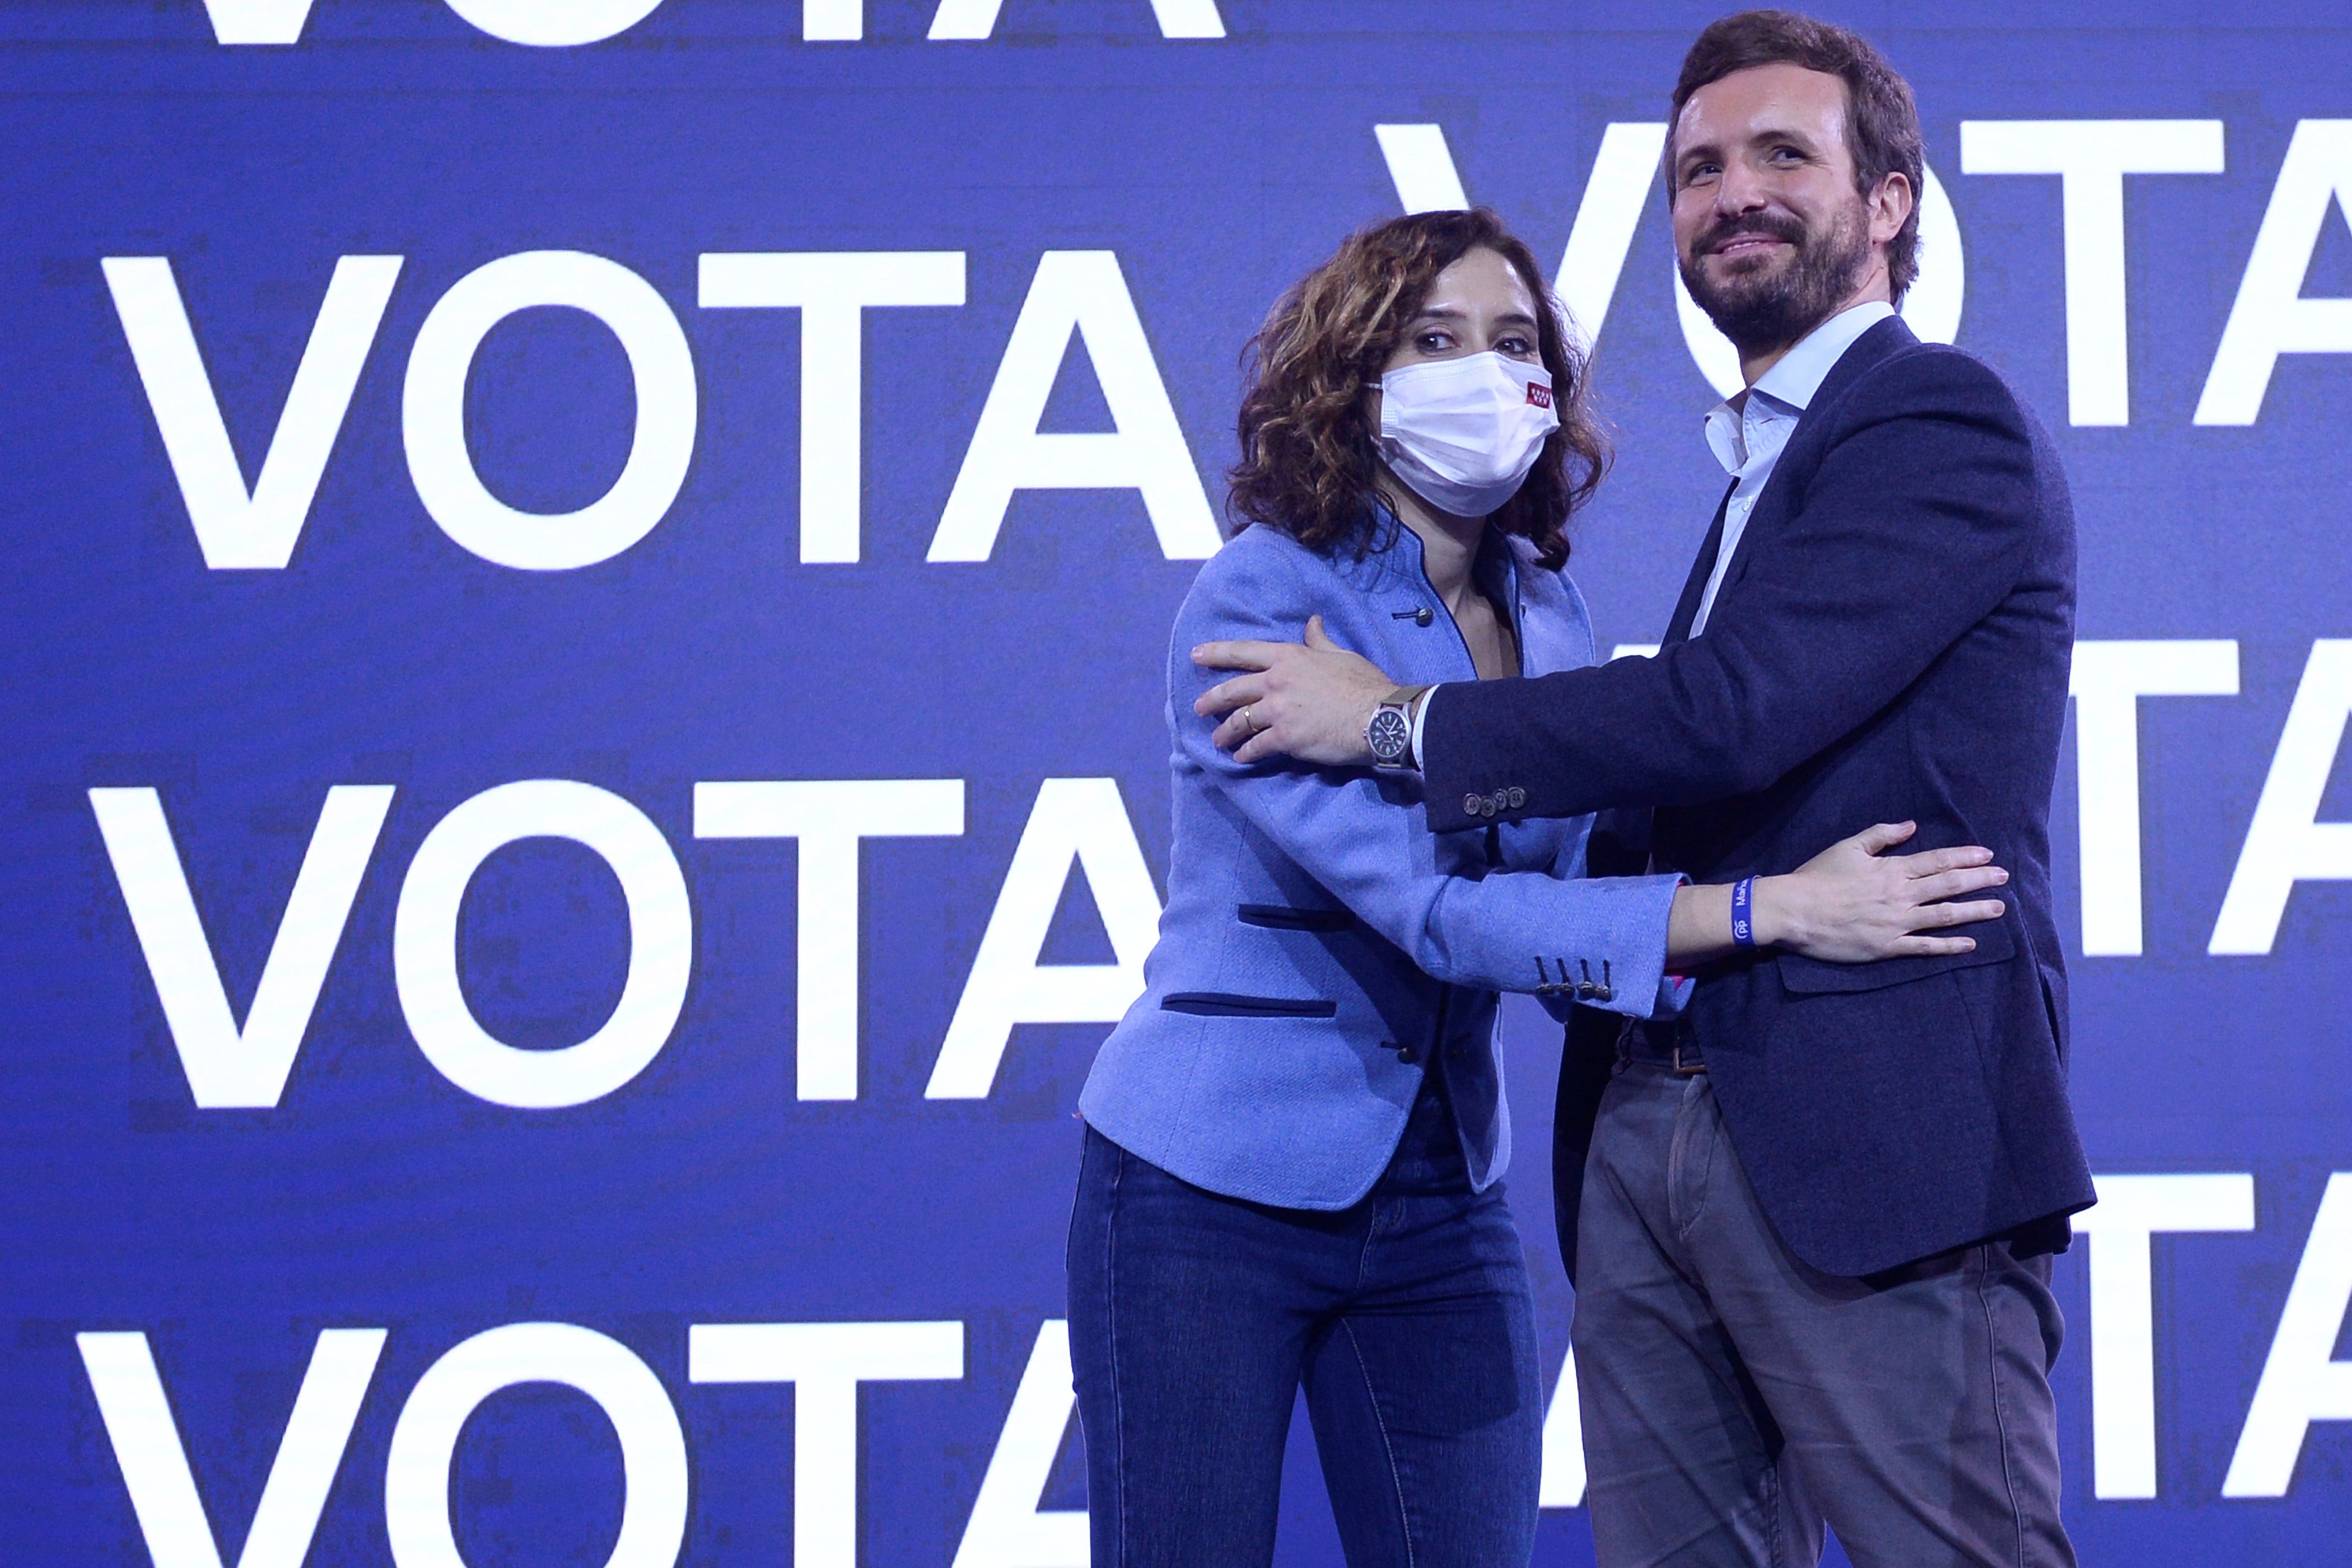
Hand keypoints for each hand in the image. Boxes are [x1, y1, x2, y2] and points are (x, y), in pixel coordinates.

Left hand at [1193, 616, 1400, 765]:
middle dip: (1211, 700)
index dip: (1216, 653)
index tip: (1196, 655)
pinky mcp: (1285, 738)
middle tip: (1198, 707)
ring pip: (1239, 722)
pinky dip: (1246, 754)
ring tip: (1219, 741)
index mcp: (1288, 657)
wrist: (1379, 716)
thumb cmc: (1364, 683)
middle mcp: (1276, 681)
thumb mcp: (1340, 654)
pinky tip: (1241, 758)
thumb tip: (1312, 622)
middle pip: (1233, 690)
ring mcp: (1278, 711)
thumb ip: (1319, 641)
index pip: (1243, 652)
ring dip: (1226, 733)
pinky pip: (1256, 747)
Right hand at [1754, 821, 2008, 963]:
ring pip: (1944, 915)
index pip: (1938, 860)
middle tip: (2003, 877)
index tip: (1988, 855)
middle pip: (1949, 885)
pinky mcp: (1887, 946)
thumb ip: (1881, 834)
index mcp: (1892, 869)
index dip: (1965, 857)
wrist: (1795, 911)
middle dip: (1979, 880)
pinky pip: (1925, 947)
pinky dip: (1949, 946)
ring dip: (1974, 911)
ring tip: (1998, 908)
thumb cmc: (1818, 877)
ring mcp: (1897, 923)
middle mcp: (1901, 895)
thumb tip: (1911, 825)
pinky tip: (1970, 944)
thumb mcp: (1848, 847)